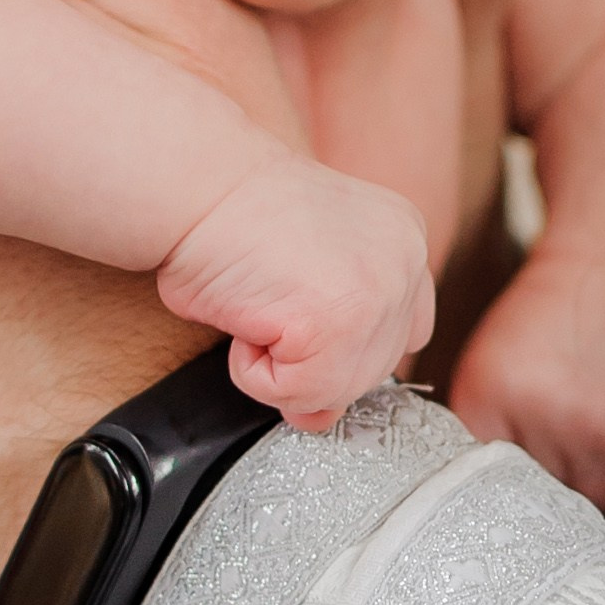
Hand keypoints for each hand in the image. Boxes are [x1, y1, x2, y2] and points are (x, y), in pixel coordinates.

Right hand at [159, 151, 435, 432]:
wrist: (196, 186)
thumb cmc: (232, 216)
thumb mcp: (307, 268)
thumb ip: (337, 337)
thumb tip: (321, 418)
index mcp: (405, 238)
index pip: (407, 330)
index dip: (353, 341)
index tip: (308, 314)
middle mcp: (406, 264)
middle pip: (375, 371)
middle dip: (315, 356)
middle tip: (270, 298)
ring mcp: (378, 296)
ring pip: (336, 390)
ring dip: (279, 363)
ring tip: (257, 302)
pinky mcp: (339, 326)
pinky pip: (295, 394)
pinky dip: (253, 371)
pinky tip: (247, 315)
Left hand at [448, 236, 604, 511]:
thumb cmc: (545, 311)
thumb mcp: (485, 357)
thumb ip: (474, 420)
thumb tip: (476, 489)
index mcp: (495, 390)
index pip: (481, 470)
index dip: (493, 462)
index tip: (504, 452)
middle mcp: (550, 413)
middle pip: (535, 487)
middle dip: (538, 466)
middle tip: (550, 435)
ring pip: (585, 493)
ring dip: (582, 475)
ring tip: (582, 438)